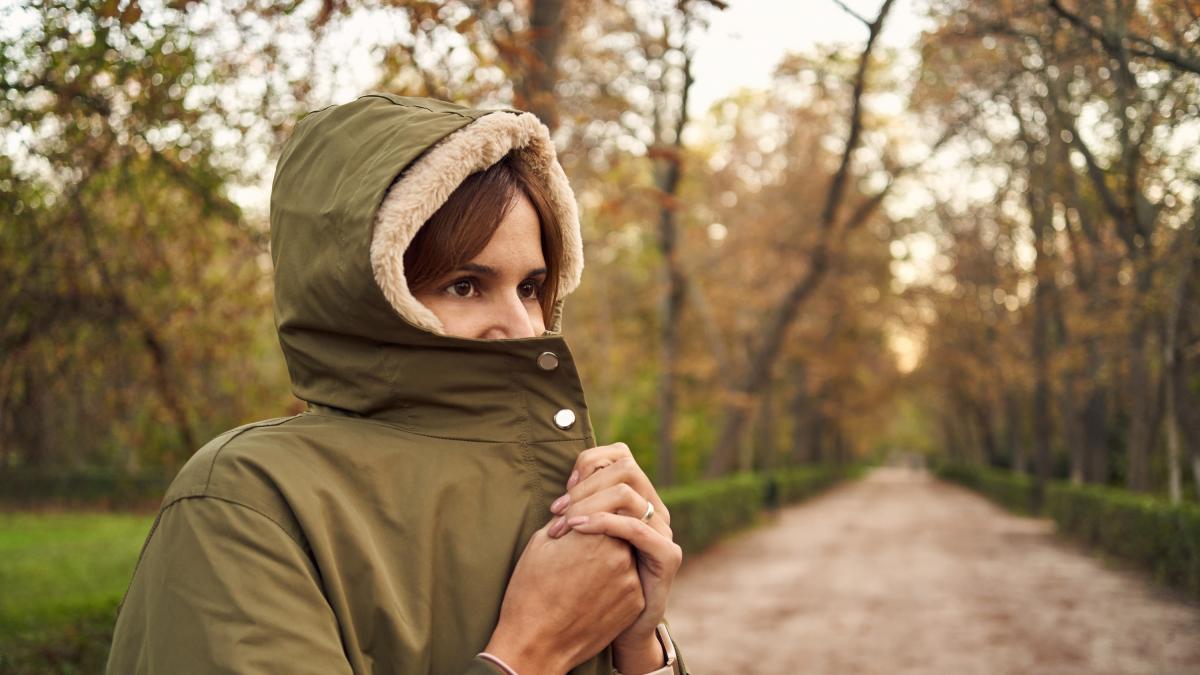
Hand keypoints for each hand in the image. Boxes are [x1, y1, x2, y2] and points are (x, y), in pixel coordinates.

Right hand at [484, 522, 645, 673]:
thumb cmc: (530, 590)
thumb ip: (569, 514)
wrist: (536, 644)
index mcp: (596, 533)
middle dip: (602, 532)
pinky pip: (629, 581)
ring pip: (627, 555)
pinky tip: (591, 591)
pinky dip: (615, 580)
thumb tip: (580, 490)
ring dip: (610, 556)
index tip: (574, 525)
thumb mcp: (541, 542)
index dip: (589, 513)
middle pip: (619, 529)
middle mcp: (620, 555)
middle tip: (580, 548)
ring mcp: (631, 581)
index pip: (606, 506)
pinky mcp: (634, 603)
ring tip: (583, 572)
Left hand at [545, 442, 682, 668]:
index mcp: (638, 500)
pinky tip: (578, 529)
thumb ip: (581, 507)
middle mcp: (656, 510)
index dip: (589, 463)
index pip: (621, 455)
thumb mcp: (582, 538)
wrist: (616, 632)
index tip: (563, 489)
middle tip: (556, 510)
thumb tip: (567, 481)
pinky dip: (603, 522)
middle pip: (625, 468)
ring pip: (627, 493)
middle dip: (585, 485)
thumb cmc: (590, 584)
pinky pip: (635, 528)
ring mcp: (664, 532)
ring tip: (562, 523)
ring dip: (588, 503)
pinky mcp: (667, 556)